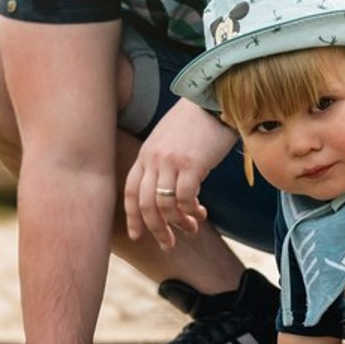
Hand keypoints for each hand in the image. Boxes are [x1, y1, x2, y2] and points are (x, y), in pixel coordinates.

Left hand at [124, 101, 235, 249]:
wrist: (214, 100)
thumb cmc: (196, 121)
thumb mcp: (169, 139)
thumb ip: (162, 160)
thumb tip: (166, 187)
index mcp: (146, 153)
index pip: (130, 191)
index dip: (132, 216)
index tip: (137, 235)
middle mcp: (153, 159)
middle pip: (145, 204)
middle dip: (155, 229)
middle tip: (168, 243)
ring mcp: (171, 162)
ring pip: (165, 205)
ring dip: (178, 223)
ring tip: (191, 228)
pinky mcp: (192, 165)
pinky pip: (185, 198)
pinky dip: (191, 211)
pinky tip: (201, 212)